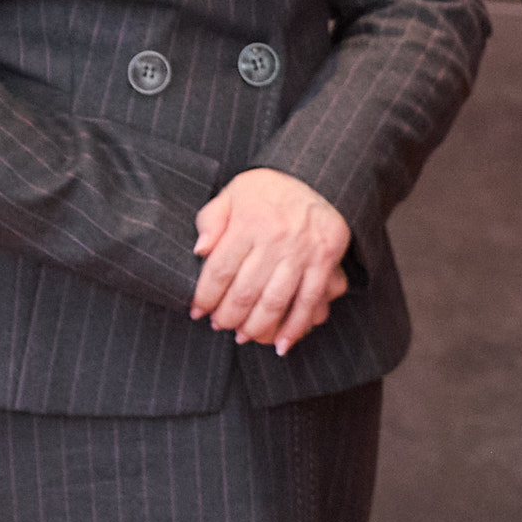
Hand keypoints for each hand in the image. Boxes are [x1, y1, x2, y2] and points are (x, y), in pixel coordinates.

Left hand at [191, 168, 352, 354]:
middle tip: (219, 326)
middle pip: (244, 292)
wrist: (317, 176)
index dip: (205, 297)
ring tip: (243, 336)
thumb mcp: (233, 192)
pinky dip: (296, 327)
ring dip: (256, 327)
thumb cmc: (269, 188)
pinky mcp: (324, 261)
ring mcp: (302, 252)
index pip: (220, 270)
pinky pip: (308, 301)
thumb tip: (199, 251)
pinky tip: (282, 345)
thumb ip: (211, 220)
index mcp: (248, 223)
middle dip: (227, 317)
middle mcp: (274, 239)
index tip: (197, 311)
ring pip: (274, 302)